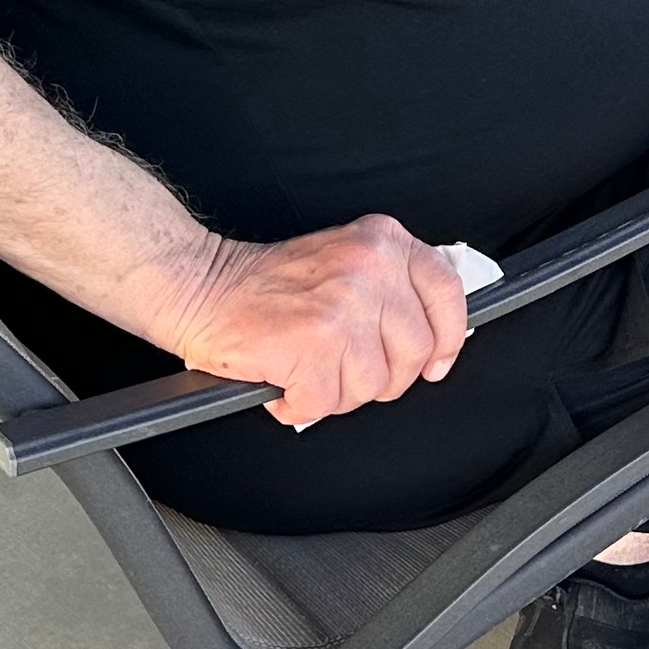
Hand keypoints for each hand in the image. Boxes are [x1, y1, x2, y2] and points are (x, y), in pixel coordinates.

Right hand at [165, 215, 470, 428]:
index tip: (436, 362)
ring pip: (371, 385)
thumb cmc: (267, 284)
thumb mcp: (348, 260)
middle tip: (341, 367)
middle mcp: (370, 269)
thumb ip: (392, 288)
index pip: (447, 294)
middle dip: (379, 376)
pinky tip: (283, 380)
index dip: (448, 338)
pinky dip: (298, 404)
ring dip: (334, 392)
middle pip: (413, 354)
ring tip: (306, 367)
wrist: (200, 285)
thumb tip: (435, 337)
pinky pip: (324, 403)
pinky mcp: (311, 346)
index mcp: (384, 244)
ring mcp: (343, 307)